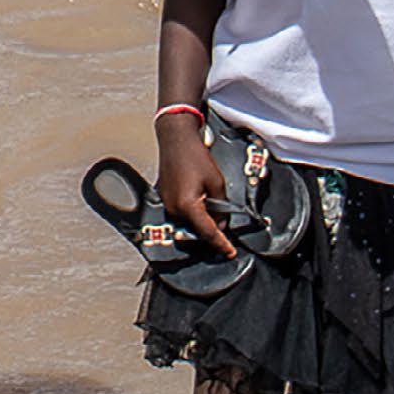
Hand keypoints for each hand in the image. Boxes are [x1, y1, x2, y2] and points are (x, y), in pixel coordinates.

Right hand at [156, 118, 236, 255]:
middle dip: (211, 231)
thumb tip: (221, 222)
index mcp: (187, 206)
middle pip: (196, 231)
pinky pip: (180, 213)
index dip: (221, 244)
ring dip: (201, 221)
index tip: (230, 253)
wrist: (176, 140)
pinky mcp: (164, 198)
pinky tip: (202, 202)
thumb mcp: (216, 182)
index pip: (207, 233)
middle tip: (225, 228)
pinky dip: (192, 213)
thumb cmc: (196, 157)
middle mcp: (173, 209)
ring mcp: (166, 204)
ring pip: (188, 223)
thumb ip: (221, 206)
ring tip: (213, 208)